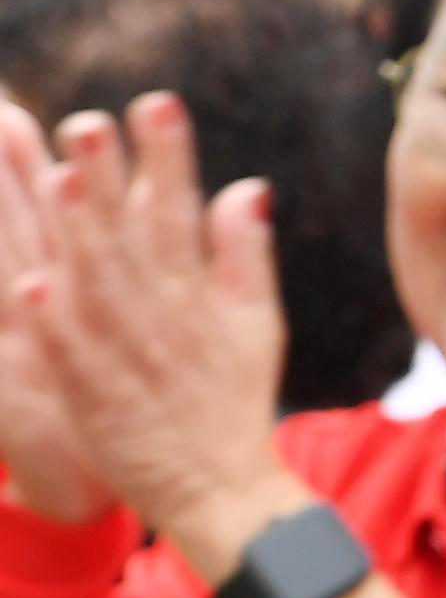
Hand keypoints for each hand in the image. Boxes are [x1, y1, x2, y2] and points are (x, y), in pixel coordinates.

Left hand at [0, 96, 295, 565]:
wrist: (223, 494)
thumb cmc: (230, 403)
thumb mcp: (256, 326)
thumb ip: (245, 255)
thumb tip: (247, 185)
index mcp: (201, 297)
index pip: (183, 214)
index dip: (169, 160)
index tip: (156, 103)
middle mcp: (165, 320)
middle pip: (134, 240)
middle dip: (114, 181)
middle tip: (91, 123)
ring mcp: (129, 358)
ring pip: (100, 289)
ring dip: (82, 239)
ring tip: (61, 182)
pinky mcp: (96, 398)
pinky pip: (72, 358)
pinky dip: (58, 325)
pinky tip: (37, 286)